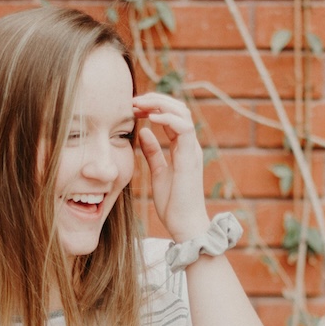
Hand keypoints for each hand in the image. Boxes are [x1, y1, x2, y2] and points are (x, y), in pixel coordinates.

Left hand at [133, 93, 210, 242]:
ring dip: (160, 105)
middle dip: (156, 100)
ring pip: (182, 113)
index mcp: (183, 148)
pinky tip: (151, 118)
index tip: (133, 107)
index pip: (171, 117)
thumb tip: (143, 132)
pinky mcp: (190, 158)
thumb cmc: (173, 203)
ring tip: (140, 104)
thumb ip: (152, 152)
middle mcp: (190, 145)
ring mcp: (192, 150)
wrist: (184, 225)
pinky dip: (167, 119)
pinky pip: (183, 129)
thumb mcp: (158, 173)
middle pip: (178, 109)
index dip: (153, 107)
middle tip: (133, 101)